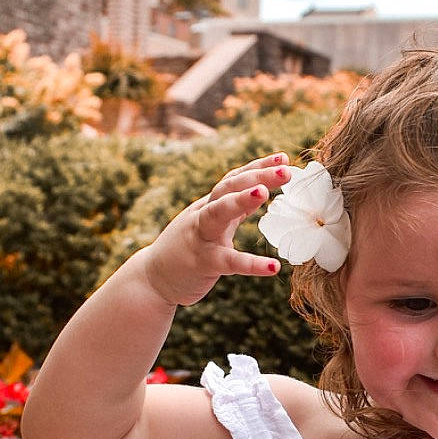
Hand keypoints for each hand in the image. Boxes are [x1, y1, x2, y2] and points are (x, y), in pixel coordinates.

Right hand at [141, 154, 291, 306]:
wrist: (152, 279)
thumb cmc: (186, 249)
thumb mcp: (209, 223)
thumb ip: (233, 208)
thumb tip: (260, 190)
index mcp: (208, 206)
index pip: (233, 180)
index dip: (257, 167)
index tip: (284, 159)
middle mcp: (202, 215)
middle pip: (227, 188)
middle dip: (255, 176)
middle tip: (285, 170)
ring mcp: (200, 238)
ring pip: (217, 213)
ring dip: (239, 200)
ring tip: (263, 193)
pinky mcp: (203, 263)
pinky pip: (229, 262)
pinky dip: (251, 264)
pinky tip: (273, 267)